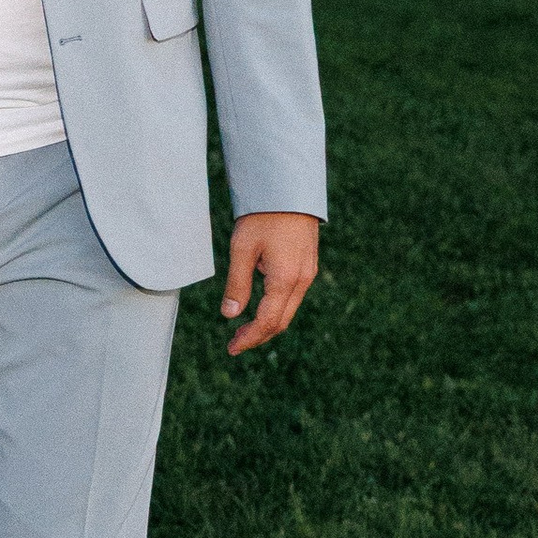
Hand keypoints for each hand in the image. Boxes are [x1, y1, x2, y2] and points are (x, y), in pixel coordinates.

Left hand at [221, 210, 320, 354]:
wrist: (289, 189)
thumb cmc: (263, 216)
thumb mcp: (242, 248)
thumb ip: (237, 284)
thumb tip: (230, 315)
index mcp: (285, 279)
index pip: (267, 321)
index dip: (249, 338)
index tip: (232, 348)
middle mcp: (302, 280)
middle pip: (281, 321)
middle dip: (258, 335)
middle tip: (234, 343)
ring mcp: (308, 272)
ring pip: (288, 309)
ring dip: (267, 323)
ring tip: (243, 329)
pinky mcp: (307, 264)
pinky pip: (292, 295)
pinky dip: (276, 307)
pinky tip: (259, 306)